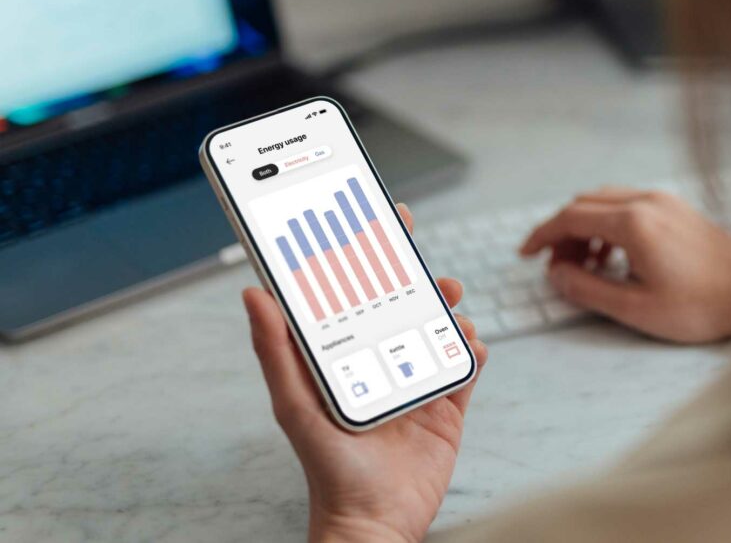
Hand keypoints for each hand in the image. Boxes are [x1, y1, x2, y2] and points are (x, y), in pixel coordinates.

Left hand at [244, 204, 487, 542]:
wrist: (376, 524)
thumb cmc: (328, 469)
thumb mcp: (295, 405)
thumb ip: (276, 350)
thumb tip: (253, 293)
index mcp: (344, 359)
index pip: (353, 295)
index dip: (364, 257)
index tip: (373, 222)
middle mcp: (380, 364)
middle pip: (401, 306)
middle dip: (415, 278)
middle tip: (421, 260)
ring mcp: (415, 383)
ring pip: (438, 330)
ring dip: (448, 312)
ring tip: (451, 306)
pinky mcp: (447, 408)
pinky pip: (465, 368)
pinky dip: (472, 352)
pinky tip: (470, 346)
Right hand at [520, 188, 730, 342]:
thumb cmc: (703, 305)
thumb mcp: (636, 308)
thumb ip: (588, 289)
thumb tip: (556, 273)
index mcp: (633, 223)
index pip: (570, 217)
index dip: (542, 236)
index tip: (526, 254)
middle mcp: (647, 201)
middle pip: (585, 203)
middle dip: (562, 232)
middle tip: (558, 266)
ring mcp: (665, 200)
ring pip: (606, 200)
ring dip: (585, 226)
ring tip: (585, 264)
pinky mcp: (677, 207)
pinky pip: (629, 203)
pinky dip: (609, 222)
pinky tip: (615, 255)